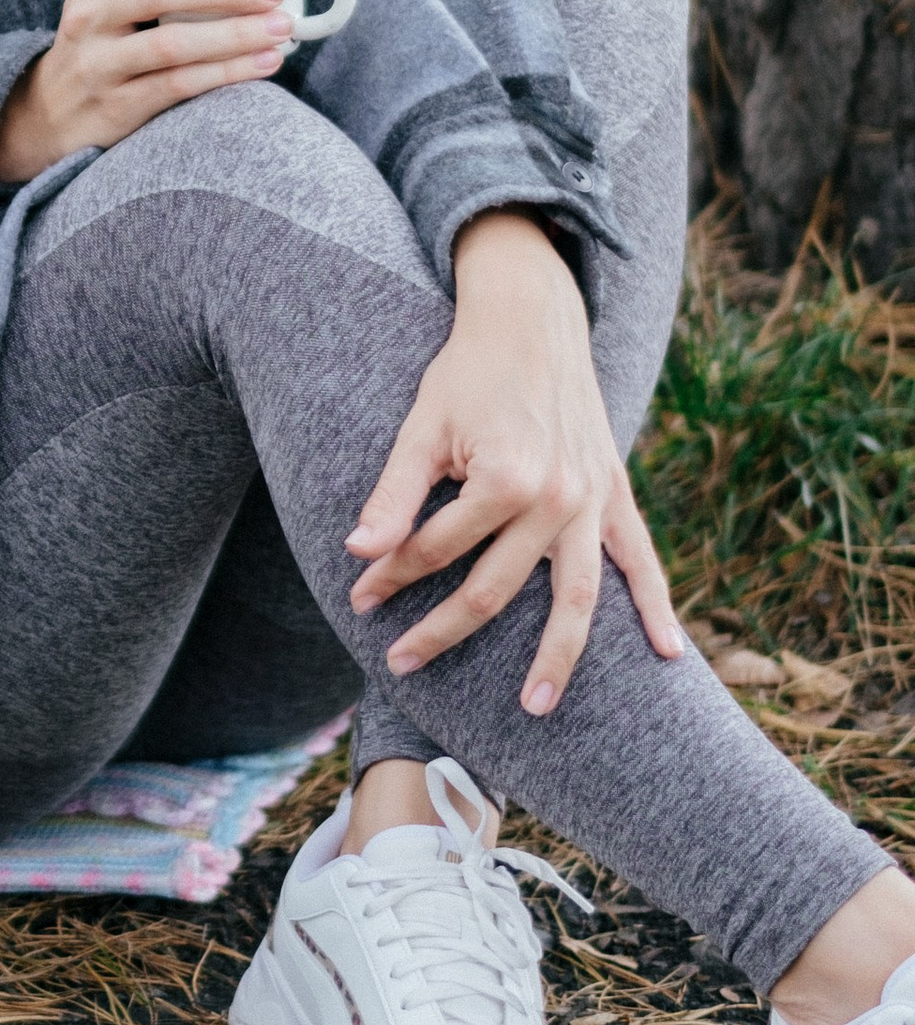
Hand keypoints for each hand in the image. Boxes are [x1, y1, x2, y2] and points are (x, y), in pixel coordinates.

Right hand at [0, 0, 289, 183]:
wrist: (52, 114)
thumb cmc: (104, 43)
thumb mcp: (108, 0)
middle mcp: (86, 17)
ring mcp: (98, 65)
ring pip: (171, 43)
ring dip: (233, 34)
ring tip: (281, 27)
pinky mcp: (116, 107)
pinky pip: (178, 85)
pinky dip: (227, 72)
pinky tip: (264, 63)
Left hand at [346, 210, 687, 711]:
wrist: (532, 319)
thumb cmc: (467, 371)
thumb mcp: (421, 426)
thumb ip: (394, 495)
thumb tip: (356, 552)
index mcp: (503, 479)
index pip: (434, 551)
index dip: (389, 577)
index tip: (359, 599)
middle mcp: (555, 500)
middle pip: (494, 589)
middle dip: (441, 630)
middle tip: (400, 665)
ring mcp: (591, 502)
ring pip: (577, 600)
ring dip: (557, 657)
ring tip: (533, 705)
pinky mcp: (615, 495)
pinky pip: (642, 561)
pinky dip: (657, 608)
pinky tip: (669, 655)